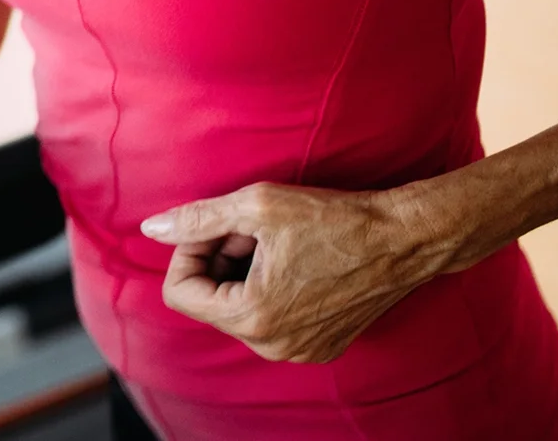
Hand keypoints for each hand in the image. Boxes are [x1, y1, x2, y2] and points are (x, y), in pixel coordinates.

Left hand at [143, 183, 455, 363]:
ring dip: (244, 272)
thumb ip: (196, 220)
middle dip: (220, 259)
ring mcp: (298, 350)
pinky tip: (298, 262)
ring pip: (238, 308)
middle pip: (209, 300)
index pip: (180, 292)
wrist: (406, 239)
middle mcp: (273, 345)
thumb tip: (151, 230)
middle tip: (254, 229)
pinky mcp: (318, 346)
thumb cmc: (334, 218)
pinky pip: (270, 318)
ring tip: (278, 243)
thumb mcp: (255, 206)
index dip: (190, 251)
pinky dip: (269, 288)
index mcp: (252, 317)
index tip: (218, 226)